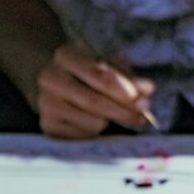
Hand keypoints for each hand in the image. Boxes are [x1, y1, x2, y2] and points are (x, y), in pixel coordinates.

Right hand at [36, 44, 154, 137]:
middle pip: (95, 102)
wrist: (55, 88)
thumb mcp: (109, 68)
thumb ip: (129, 78)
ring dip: (109, 123)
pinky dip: (96, 134)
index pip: (98, 75)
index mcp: (66, 55)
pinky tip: (95, 125)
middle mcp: (50, 78)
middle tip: (143, 118)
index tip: (143, 101)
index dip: (123, 90)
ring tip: (111, 117)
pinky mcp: (48, 126)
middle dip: (123, 112)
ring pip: (92, 122)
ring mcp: (46, 103)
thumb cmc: (88, 76)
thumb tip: (147, 89)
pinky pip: (84, 138)